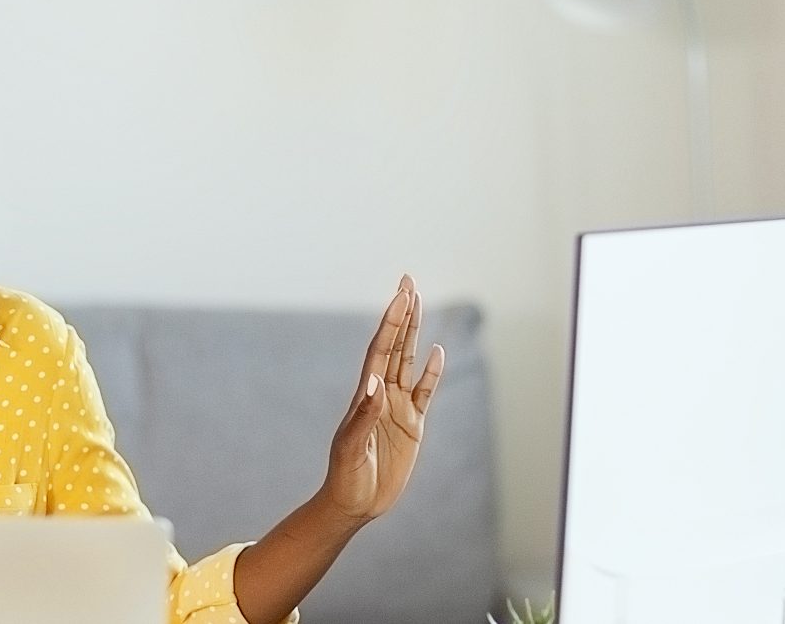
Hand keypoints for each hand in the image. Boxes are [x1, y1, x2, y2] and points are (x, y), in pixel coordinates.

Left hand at [318, 275, 444, 523]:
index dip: (391, 322)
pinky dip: (431, 373)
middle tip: (408, 281)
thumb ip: (364, 416)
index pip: (380, 351)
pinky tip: (437, 353)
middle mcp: (381, 395)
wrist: (354, 503)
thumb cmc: (346, 477)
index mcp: (366, 396)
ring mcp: (397, 408)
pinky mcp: (412, 426)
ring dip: (414, 333)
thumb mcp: (351, 448)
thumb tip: (375, 384)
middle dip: (402, 314)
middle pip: (394, 346)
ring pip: (408, 362)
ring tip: (418, 302)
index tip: (400, 294)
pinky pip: (424, 393)